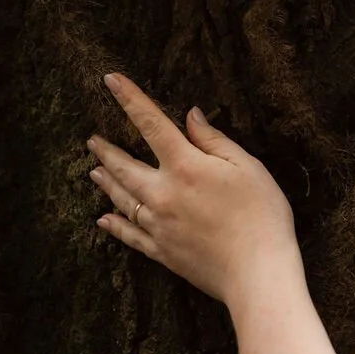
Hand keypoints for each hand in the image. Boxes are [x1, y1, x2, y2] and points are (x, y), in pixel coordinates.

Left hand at [87, 74, 302, 310]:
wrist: (257, 273)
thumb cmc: (261, 216)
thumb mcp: (247, 168)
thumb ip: (214, 141)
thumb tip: (190, 117)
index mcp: (186, 166)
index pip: (151, 123)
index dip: (129, 99)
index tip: (110, 80)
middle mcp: (163, 194)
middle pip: (125, 166)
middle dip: (107, 150)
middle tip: (92, 140)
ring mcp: (159, 225)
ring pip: (122, 199)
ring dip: (106, 183)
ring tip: (93, 171)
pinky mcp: (162, 252)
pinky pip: (129, 235)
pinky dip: (115, 225)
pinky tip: (104, 220)